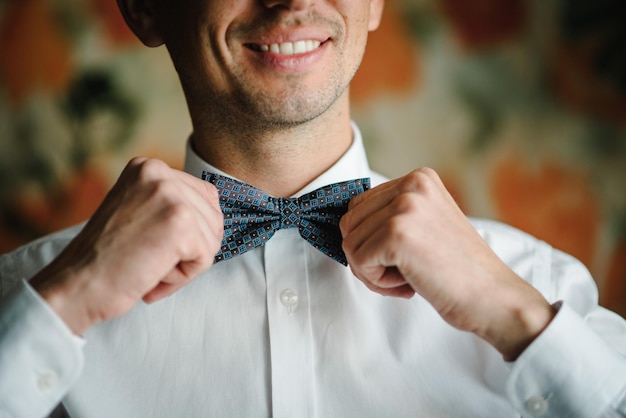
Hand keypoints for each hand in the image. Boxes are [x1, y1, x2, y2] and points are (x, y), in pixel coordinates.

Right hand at [30, 158, 223, 334]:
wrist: (75, 286)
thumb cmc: (107, 259)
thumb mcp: (138, 212)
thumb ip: (170, 205)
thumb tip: (216, 217)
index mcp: (148, 167)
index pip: (204, 197)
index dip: (190, 232)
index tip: (152, 243)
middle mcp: (159, 173)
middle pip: (213, 218)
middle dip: (189, 249)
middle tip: (148, 258)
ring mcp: (170, 195)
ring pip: (212, 239)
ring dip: (184, 264)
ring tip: (147, 265)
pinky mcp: (180, 223)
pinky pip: (205, 259)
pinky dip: (182, 277)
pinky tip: (151, 275)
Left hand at [340, 168, 555, 359]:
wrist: (494, 298)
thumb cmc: (458, 271)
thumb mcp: (426, 225)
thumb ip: (393, 216)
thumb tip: (347, 226)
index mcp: (419, 178)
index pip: (360, 207)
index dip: (372, 241)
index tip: (404, 258)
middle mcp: (411, 184)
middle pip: (350, 223)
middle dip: (368, 255)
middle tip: (403, 273)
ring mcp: (404, 207)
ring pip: (350, 243)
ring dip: (372, 271)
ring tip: (408, 278)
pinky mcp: (397, 234)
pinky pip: (358, 261)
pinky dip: (377, 282)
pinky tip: (409, 284)